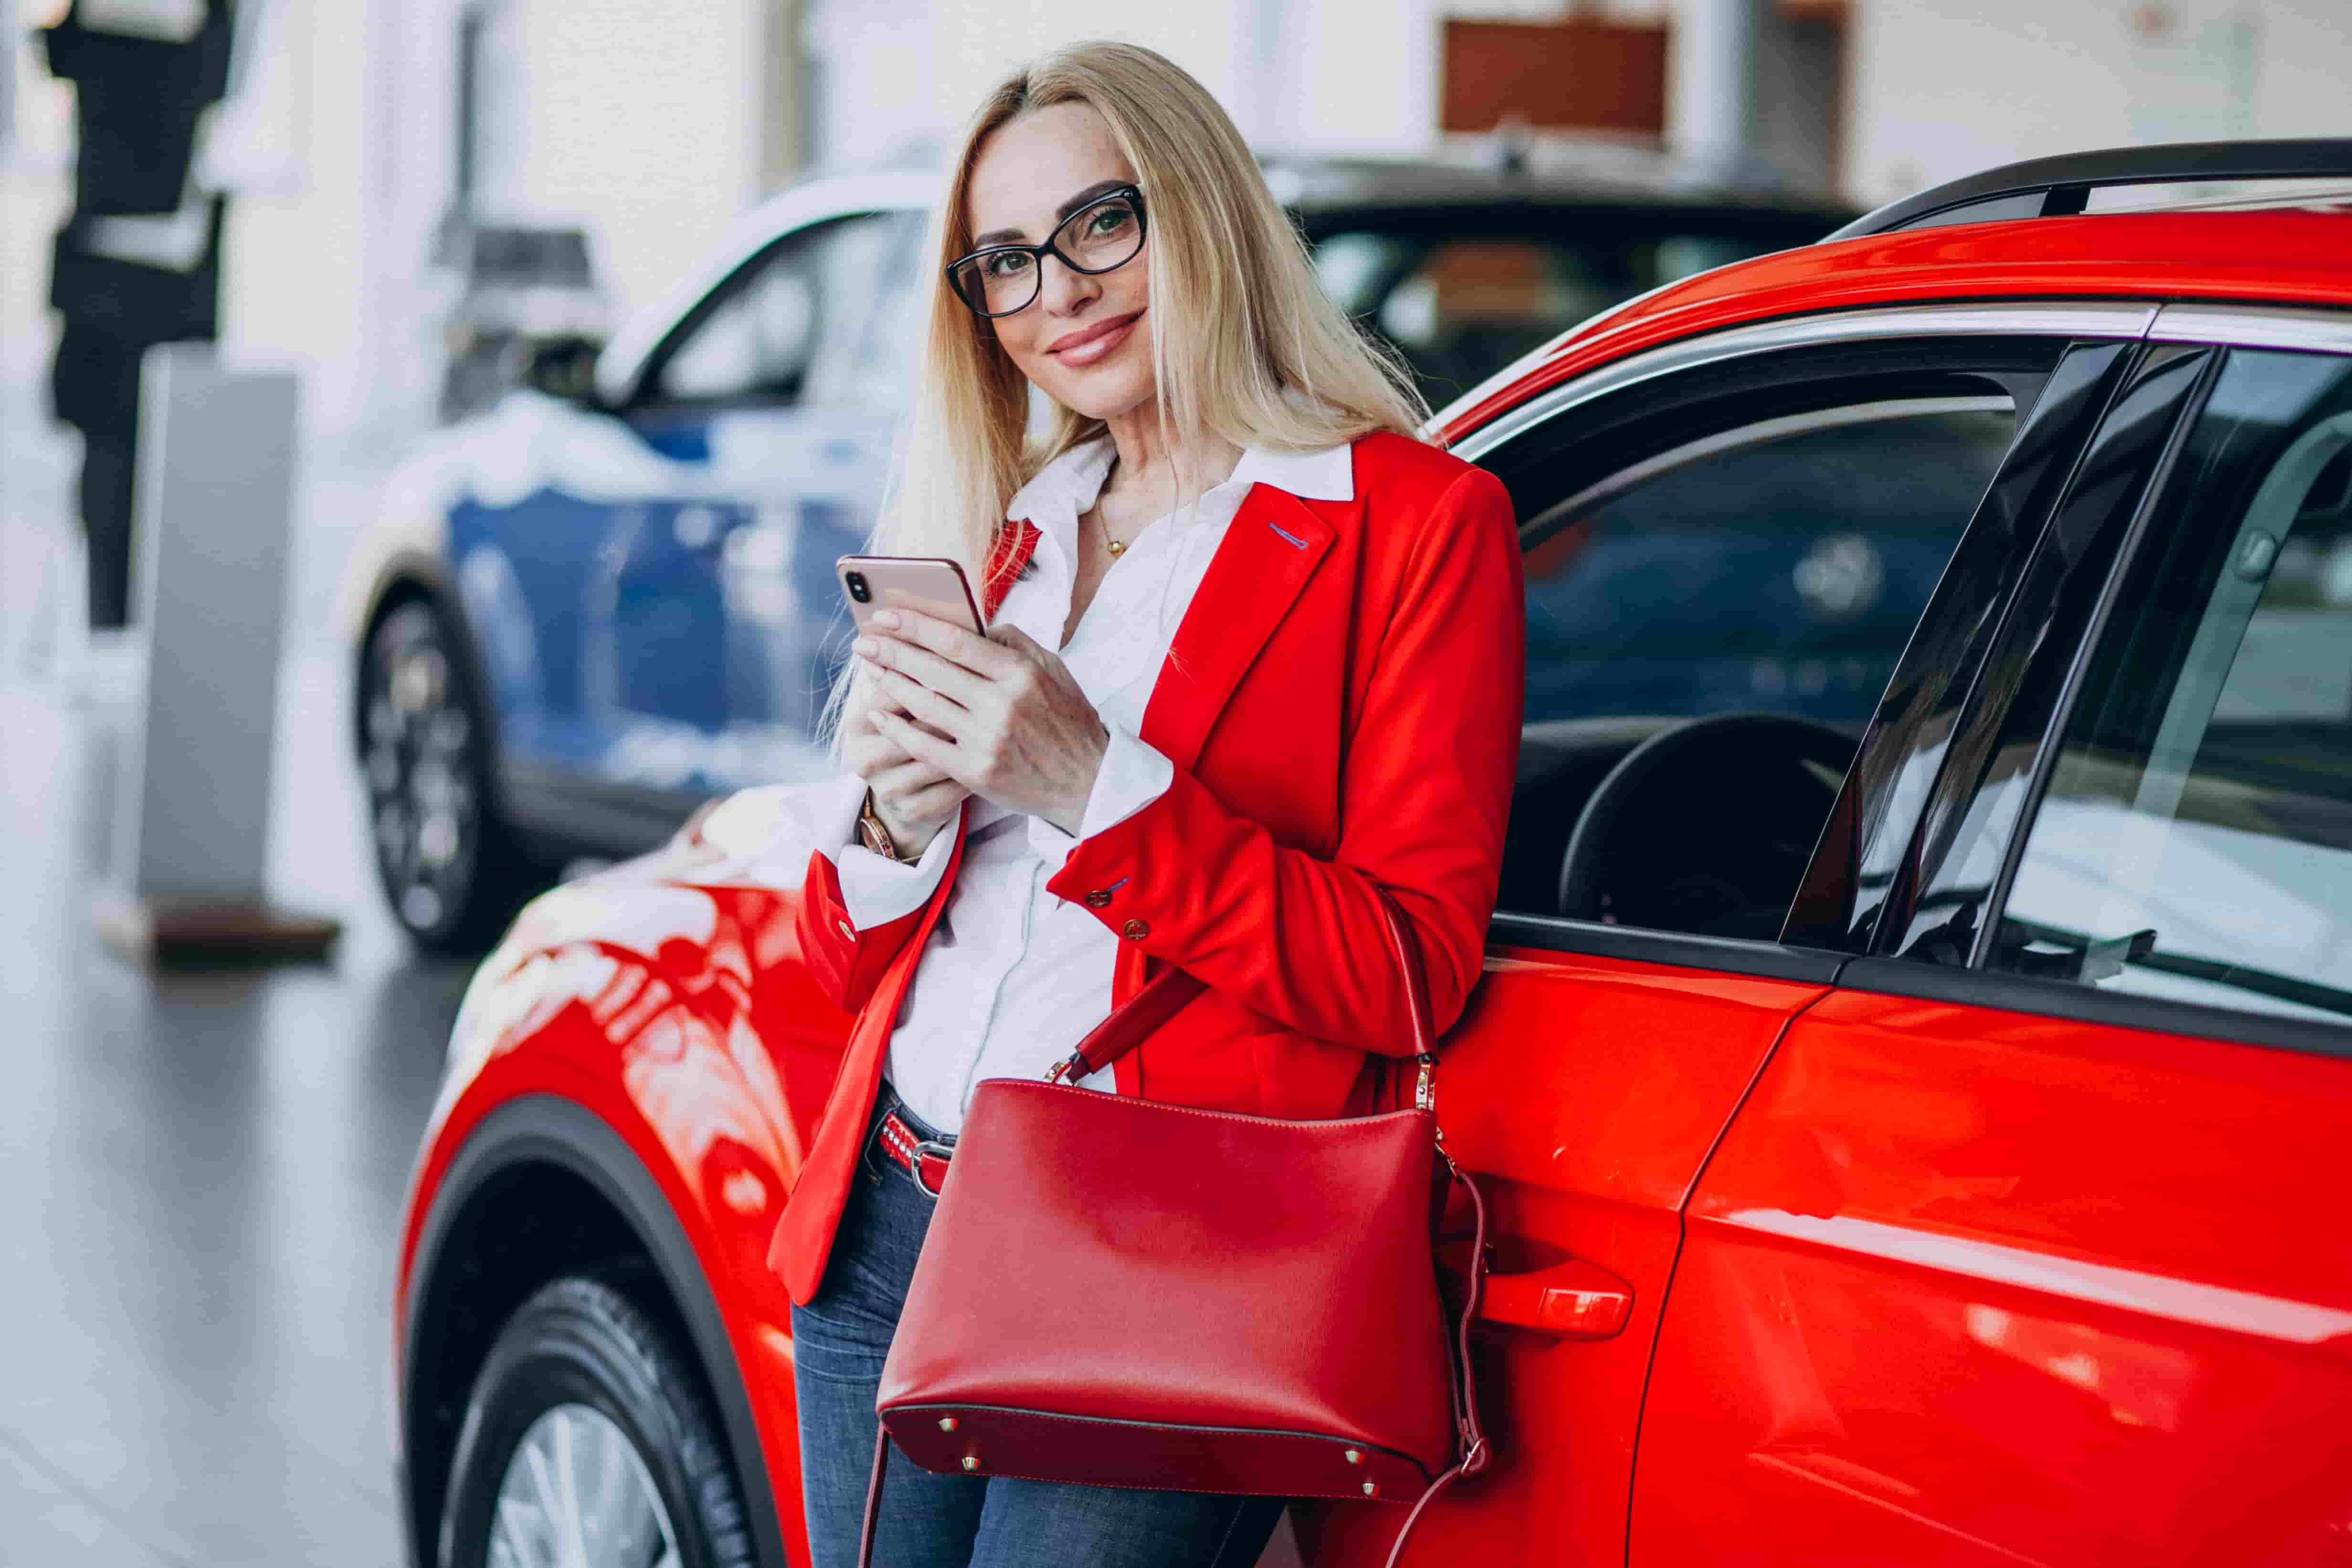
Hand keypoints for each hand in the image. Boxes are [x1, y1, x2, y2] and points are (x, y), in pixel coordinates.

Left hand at [853, 608, 1107, 835]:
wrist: (1088, 782)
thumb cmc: (1069, 722)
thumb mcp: (1054, 669)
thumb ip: (1014, 643)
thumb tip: (974, 626)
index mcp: (1020, 672)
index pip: (955, 640)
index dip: (914, 626)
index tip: (886, 616)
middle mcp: (1001, 704)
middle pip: (932, 670)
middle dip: (891, 652)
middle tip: (863, 642)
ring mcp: (986, 739)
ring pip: (924, 705)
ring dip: (890, 685)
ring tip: (870, 670)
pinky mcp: (975, 771)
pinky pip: (925, 745)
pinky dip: (897, 729)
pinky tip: (879, 716)